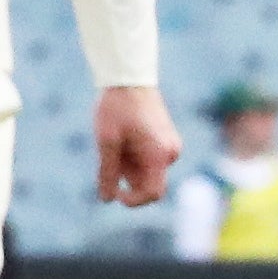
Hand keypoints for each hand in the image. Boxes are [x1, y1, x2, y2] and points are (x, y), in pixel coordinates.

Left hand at [90, 83, 179, 206]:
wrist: (129, 78)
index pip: (153, 193)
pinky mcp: (166, 140)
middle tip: (109, 155)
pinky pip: (150, 160)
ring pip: (147, 171)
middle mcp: (171, 153)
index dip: (133, 200)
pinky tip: (121, 139)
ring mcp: (170, 146)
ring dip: (128, 166)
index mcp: (160, 155)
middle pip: (149, 182)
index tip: (114, 193)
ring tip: (114, 142)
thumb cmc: (117, 108)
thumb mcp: (107, 142)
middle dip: (127, 178)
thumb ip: (107, 172)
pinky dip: (133, 157)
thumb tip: (106, 199)